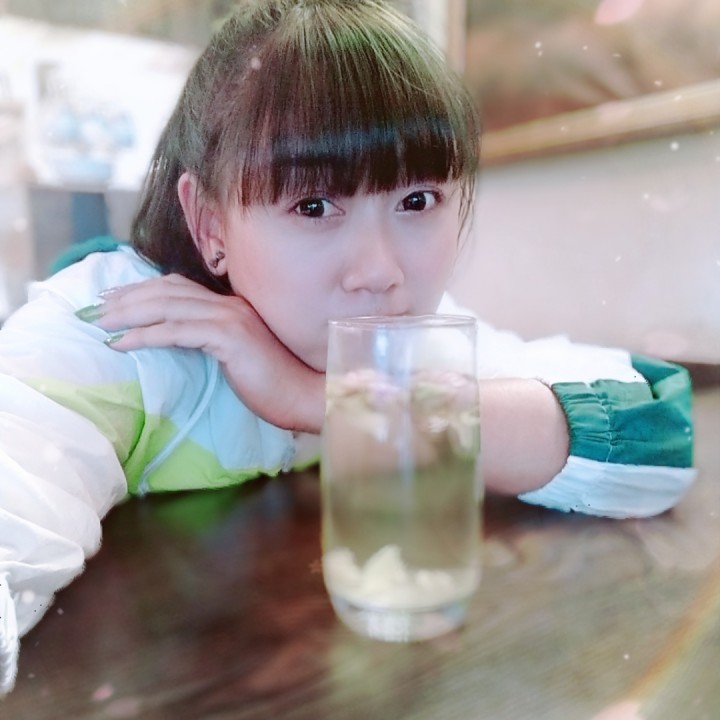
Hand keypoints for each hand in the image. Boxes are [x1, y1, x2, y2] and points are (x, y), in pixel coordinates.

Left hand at [82, 274, 324, 432]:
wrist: (306, 394)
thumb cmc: (274, 383)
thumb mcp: (238, 356)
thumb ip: (213, 340)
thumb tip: (181, 341)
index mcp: (230, 307)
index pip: (178, 288)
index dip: (142, 290)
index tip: (113, 299)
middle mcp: (228, 305)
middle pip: (166, 290)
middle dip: (126, 297)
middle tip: (94, 309)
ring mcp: (229, 318)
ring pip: (167, 306)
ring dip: (128, 313)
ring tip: (100, 323)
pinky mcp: (228, 337)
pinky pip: (176, 331)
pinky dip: (144, 335)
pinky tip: (121, 342)